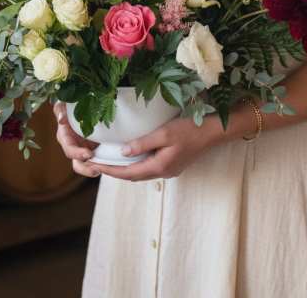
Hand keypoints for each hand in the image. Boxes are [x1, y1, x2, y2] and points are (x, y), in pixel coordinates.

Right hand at [53, 101, 100, 177]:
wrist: (87, 103)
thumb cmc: (72, 103)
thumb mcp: (64, 105)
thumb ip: (61, 110)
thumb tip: (61, 120)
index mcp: (65, 137)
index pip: (69, 150)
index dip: (77, 154)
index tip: (89, 154)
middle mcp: (73, 146)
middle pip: (77, 163)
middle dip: (86, 168)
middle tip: (96, 169)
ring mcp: (83, 148)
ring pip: (87, 165)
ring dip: (94, 169)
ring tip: (103, 170)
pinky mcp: (94, 148)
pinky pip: (98, 159)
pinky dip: (104, 162)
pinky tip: (112, 163)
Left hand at [92, 115, 216, 181]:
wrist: (212, 133)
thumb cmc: (189, 130)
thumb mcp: (164, 133)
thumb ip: (143, 143)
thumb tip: (123, 152)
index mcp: (159, 167)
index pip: (128, 173)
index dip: (110, 170)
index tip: (94, 165)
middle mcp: (163, 172)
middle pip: (133, 176)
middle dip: (114, 172)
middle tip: (97, 164)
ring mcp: (168, 170)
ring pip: (140, 173)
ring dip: (125, 169)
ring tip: (109, 161)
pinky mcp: (172, 165)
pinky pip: (148, 168)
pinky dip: (136, 165)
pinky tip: (130, 157)